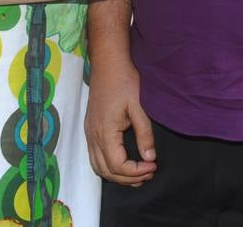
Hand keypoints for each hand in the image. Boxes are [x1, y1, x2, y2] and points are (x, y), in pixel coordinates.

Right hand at [85, 51, 157, 185]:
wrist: (108, 63)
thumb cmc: (125, 80)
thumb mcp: (138, 106)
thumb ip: (144, 133)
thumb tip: (150, 157)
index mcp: (104, 131)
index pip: (117, 165)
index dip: (136, 171)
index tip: (153, 165)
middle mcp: (92, 136)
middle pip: (106, 171)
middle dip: (128, 178)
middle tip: (149, 173)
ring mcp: (89, 133)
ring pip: (98, 167)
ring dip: (117, 175)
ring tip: (138, 175)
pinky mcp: (90, 129)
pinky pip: (95, 157)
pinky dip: (108, 167)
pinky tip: (123, 165)